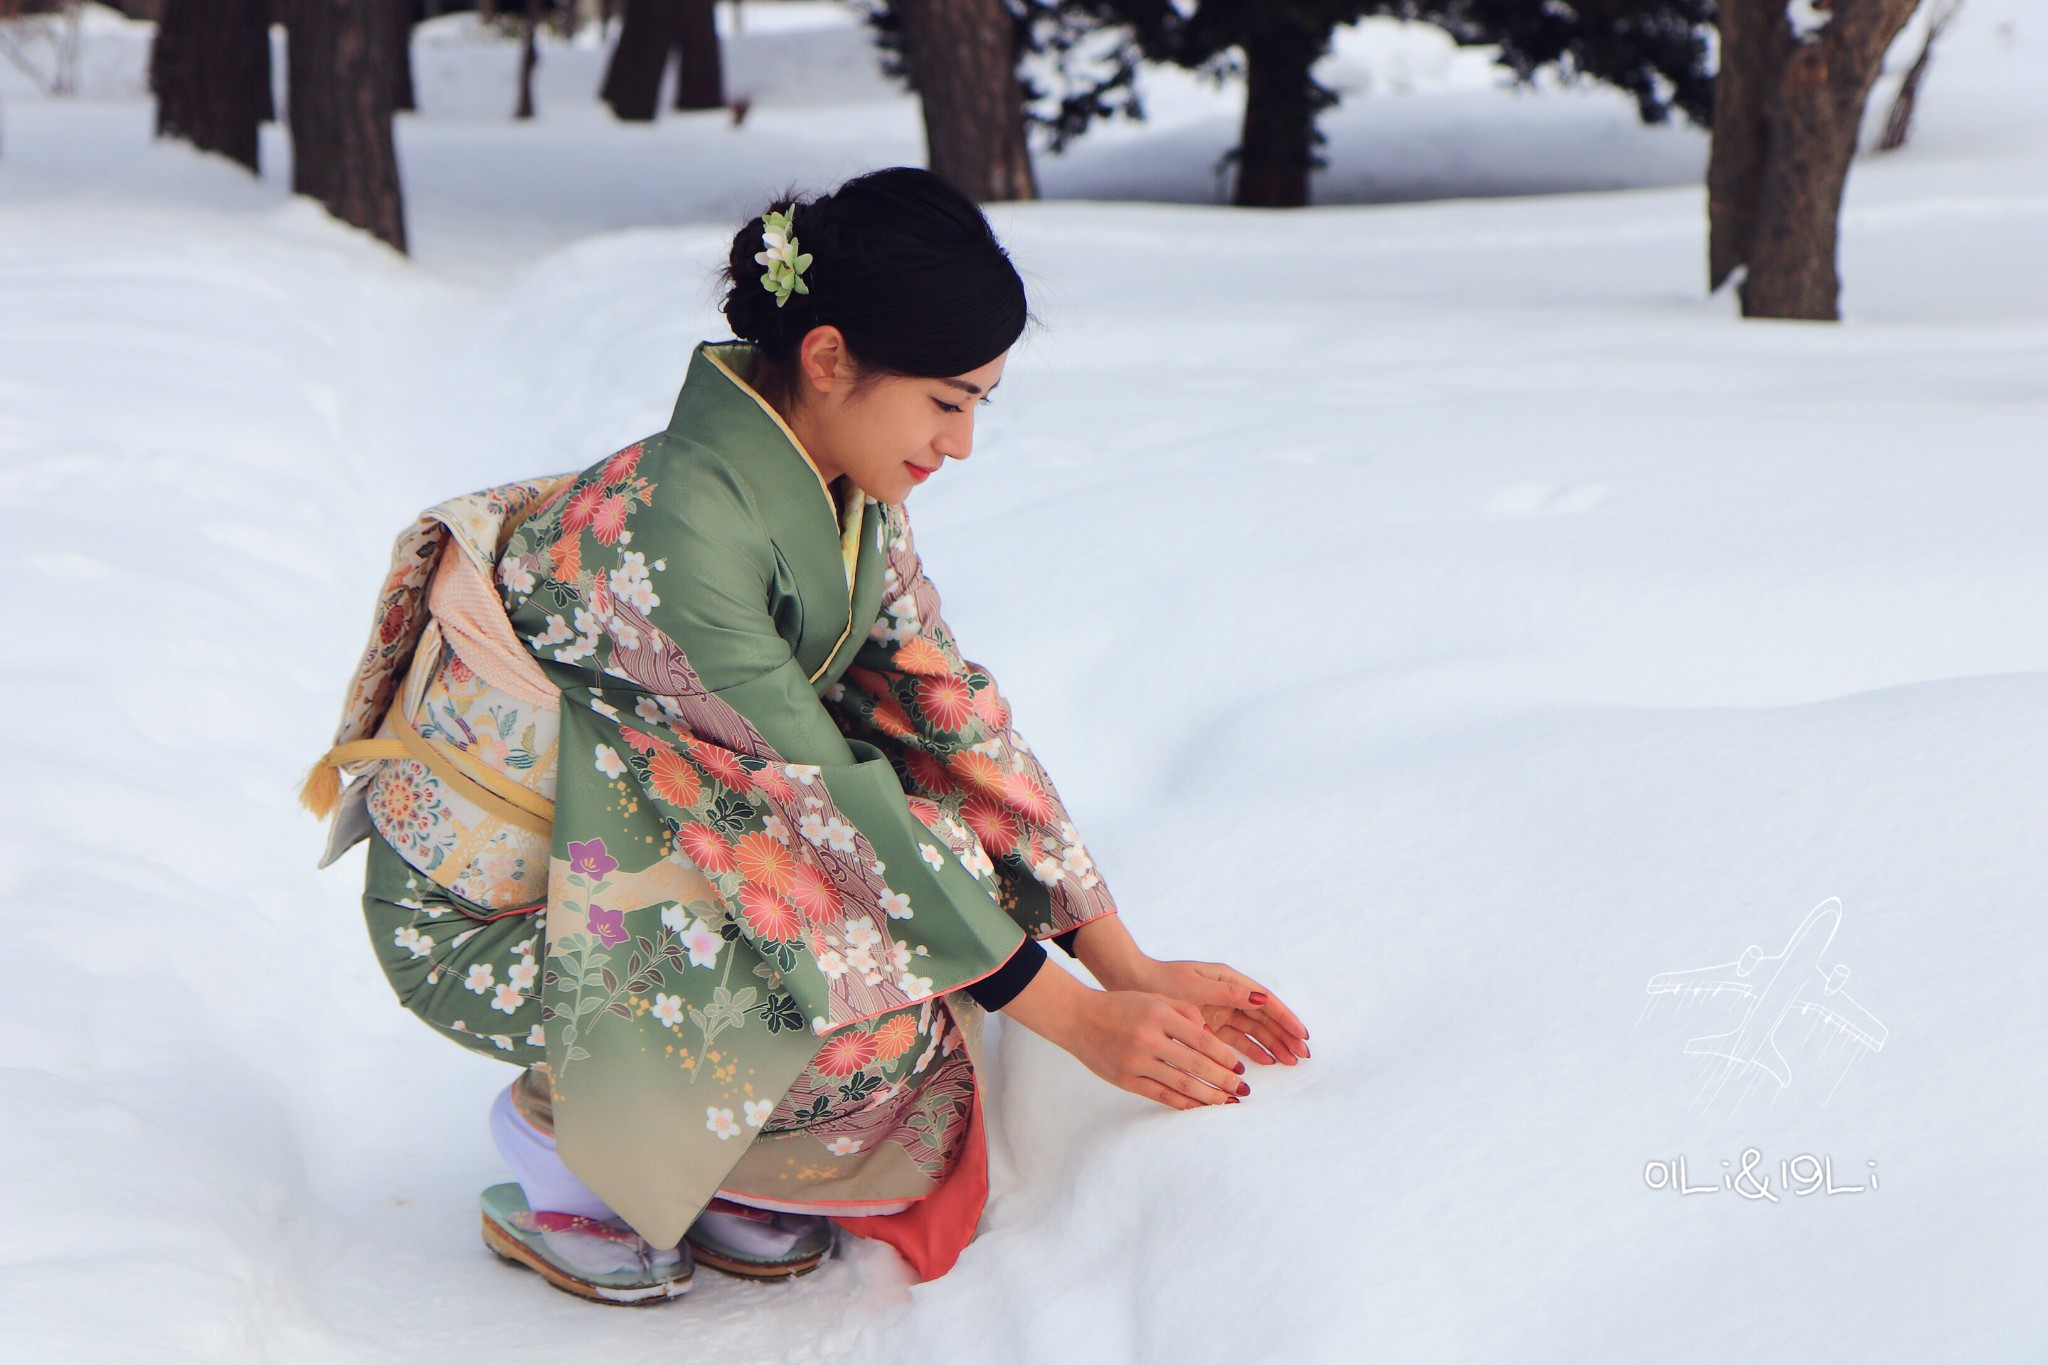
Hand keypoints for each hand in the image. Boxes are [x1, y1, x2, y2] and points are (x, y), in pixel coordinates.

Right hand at [1002, 965, 1249, 1110]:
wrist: (1077, 1018)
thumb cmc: (1120, 1006)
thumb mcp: (1153, 998)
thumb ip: (1184, 1011)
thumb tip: (1211, 1036)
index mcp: (1158, 1015)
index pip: (1201, 1039)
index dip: (1223, 1056)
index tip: (1239, 1067)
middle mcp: (1148, 1039)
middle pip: (1196, 1065)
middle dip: (1223, 1080)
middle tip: (1242, 1089)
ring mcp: (1136, 1062)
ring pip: (1181, 1085)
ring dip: (1209, 1096)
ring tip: (1227, 1102)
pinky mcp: (1126, 1080)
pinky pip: (1161, 1095)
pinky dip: (1183, 1103)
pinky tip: (1199, 1107)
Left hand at [1121, 958, 1309, 1067]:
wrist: (1133, 982)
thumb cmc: (1163, 980)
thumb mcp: (1195, 987)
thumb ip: (1228, 994)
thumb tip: (1261, 998)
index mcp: (1229, 981)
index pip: (1266, 1001)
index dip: (1286, 1019)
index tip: (1302, 1035)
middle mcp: (1229, 995)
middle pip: (1264, 1018)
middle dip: (1284, 1036)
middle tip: (1302, 1056)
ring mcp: (1220, 1009)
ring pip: (1254, 1030)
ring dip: (1272, 1045)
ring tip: (1289, 1062)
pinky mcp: (1210, 1023)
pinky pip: (1237, 1038)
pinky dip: (1252, 1049)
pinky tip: (1266, 1061)